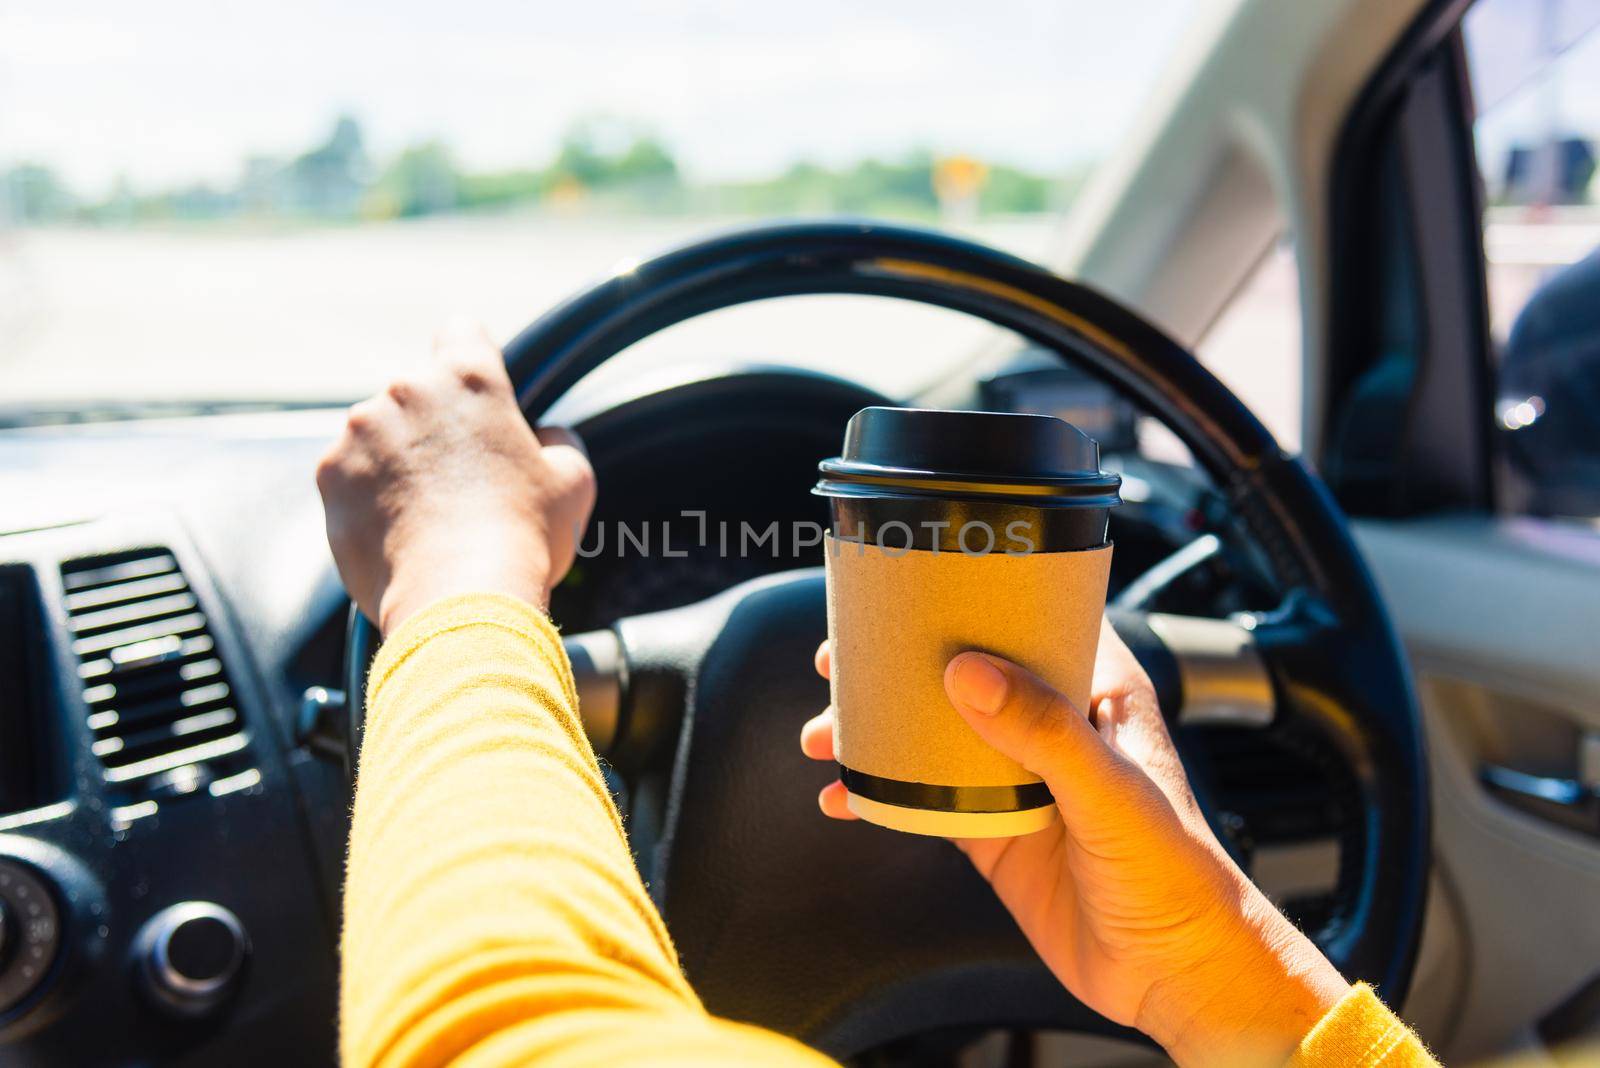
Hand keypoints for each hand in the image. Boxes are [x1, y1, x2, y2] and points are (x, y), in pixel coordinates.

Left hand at [316, 319, 595, 635]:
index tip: (478, 397)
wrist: (458, 596)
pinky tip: (397, 530)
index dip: (474, 359)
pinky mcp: (330, 475)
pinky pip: (349, 474)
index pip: (463, 331)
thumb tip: (544, 437)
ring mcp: (360, 431)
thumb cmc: (524, 536)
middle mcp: (406, 390)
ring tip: (427, 514)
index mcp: (470, 378)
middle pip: (417, 389)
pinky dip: (367, 495)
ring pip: (378, 432)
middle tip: (462, 479)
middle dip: (435, 424)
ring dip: (396, 458)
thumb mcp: (573, 481)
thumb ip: (558, 441)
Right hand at [800, 622, 1349, 1067]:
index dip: (975, 597)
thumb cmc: (1178, 874)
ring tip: (828, 731)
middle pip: (966, 672)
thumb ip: (1044, 732)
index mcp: (1098, 692)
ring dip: (878, 731)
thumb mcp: (1109, 791)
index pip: (1034, 618)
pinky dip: (880, 798)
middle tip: (842, 658)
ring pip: (934, 735)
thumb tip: (969, 674)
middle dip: (900, 664)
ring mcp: (1019, 780)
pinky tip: (844, 798)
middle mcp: (1054, 726)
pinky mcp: (994, 832)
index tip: (916, 585)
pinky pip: (925, 802)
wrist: (1175, 973)